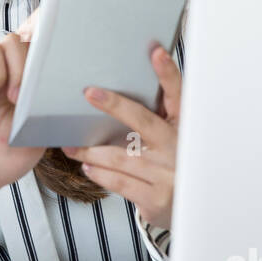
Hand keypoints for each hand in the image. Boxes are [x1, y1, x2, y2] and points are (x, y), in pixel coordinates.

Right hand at [0, 9, 43, 207]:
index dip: (36, 60)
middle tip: (15, 98)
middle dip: (18, 65)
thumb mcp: (39, 136)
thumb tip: (66, 94)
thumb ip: (49, 112)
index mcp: (17, 84)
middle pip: (9, 41)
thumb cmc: (5, 159)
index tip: (37, 89)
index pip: (29, 49)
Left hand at [61, 40, 181, 228]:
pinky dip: (100, 174)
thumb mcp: (175, 140)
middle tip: (89, 93)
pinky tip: (87, 166)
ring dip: (91, 150)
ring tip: (71, 146)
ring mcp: (166, 174)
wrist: (190, 209)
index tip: (156, 52)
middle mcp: (176, 148)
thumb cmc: (174, 166)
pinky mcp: (155, 198)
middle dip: (115, 105)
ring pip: (120, 156)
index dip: (168, 73)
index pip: (177, 95)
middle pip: (142, 121)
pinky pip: (119, 182)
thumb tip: (123, 90)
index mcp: (183, 128)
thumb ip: (158, 118)